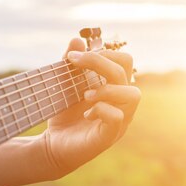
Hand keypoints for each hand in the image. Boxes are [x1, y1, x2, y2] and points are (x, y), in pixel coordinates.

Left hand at [41, 38, 140, 177]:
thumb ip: (71, 64)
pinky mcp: (108, 137)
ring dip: (107, 88)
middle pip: (126, 71)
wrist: (52, 146)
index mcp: (115, 88)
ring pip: (133, 95)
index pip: (124, 61)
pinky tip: (86, 113)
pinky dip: (102, 109)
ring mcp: (119, 120)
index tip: (72, 57)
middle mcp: (122, 103)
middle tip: (75, 65)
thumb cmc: (63, 116)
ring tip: (85, 94)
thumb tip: (77, 39)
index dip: (101, 53)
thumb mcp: (63, 86)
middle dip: (100, 62)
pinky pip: (118, 118)